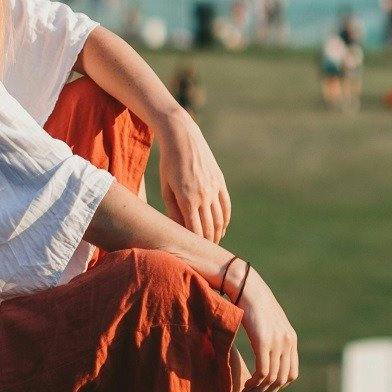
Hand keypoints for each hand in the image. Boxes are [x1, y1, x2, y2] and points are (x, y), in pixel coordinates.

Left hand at [156, 110, 231, 241]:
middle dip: (207, 243)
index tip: (194, 253)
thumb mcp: (165, 187)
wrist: (183, 137)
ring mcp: (214, 188)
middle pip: (209, 227)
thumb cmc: (168, 163)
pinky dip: (225, 219)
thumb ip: (172, 210)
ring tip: (213, 243)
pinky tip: (221, 227)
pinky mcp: (220, 181)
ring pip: (220, 219)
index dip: (196, 244)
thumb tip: (178, 230)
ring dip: (217, 234)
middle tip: (204, 254)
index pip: (195, 229)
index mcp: (187, 198)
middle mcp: (203, 194)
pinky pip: (226, 206)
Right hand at [235, 267, 299, 391]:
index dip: (278, 386)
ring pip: (272, 378)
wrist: (247, 287)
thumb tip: (266, 355)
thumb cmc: (253, 305)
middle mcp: (287, 342)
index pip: (292, 374)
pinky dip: (255, 383)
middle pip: (283, 379)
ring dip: (259, 390)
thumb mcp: (268, 324)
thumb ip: (271, 340)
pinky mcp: (263, 342)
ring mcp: (277, 342)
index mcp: (291, 339)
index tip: (263, 389)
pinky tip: (245, 384)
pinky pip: (263, 372)